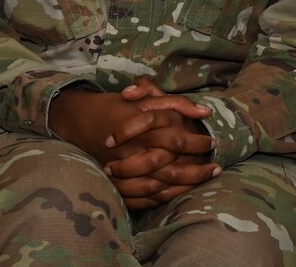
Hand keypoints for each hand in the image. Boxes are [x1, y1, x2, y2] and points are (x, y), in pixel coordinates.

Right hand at [49, 81, 217, 210]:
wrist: (80, 120)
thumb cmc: (118, 106)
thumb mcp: (148, 97)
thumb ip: (178, 103)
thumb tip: (206, 113)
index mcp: (144, 127)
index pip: (178, 139)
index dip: (199, 143)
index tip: (213, 144)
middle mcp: (135, 149)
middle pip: (172, 167)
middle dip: (197, 170)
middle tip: (215, 168)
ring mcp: (124, 169)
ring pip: (159, 186)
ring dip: (184, 186)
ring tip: (202, 183)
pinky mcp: (116, 182)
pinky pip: (141, 197)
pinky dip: (161, 197)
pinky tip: (177, 192)